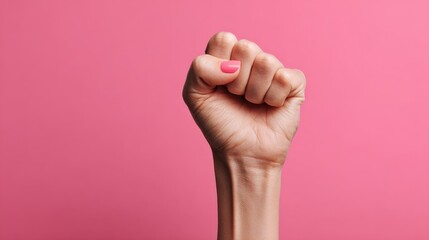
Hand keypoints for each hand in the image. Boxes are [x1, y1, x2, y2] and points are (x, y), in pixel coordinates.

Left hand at [183, 32, 305, 166]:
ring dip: (255, 92)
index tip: (219, 86)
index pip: (224, 39)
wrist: (241, 154)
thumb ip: (200, 68)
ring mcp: (273, 70)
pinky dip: (274, 98)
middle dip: (237, 81)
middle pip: (246, 47)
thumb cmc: (219, 124)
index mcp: (227, 57)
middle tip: (237, 97)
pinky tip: (271, 107)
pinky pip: (285, 77)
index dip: (219, 65)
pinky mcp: (294, 84)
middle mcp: (251, 60)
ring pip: (266, 62)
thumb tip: (233, 65)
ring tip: (253, 104)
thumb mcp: (195, 95)